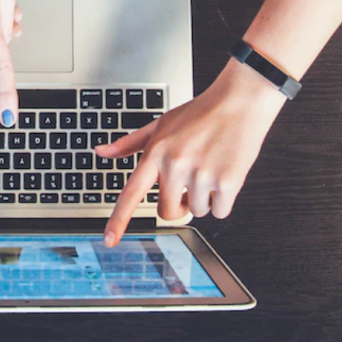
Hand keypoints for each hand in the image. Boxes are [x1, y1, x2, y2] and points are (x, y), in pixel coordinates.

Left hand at [96, 59, 287, 245]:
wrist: (239, 101)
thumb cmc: (200, 113)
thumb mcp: (160, 124)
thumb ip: (130, 143)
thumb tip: (101, 152)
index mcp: (156, 152)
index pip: (132, 193)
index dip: (119, 220)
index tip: (109, 240)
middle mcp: (176, 165)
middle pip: (168, 212)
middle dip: (179, 204)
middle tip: (189, 184)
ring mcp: (201, 175)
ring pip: (197, 211)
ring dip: (204, 198)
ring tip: (210, 168)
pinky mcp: (227, 182)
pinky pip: (219, 211)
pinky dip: (223, 200)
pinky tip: (225, 174)